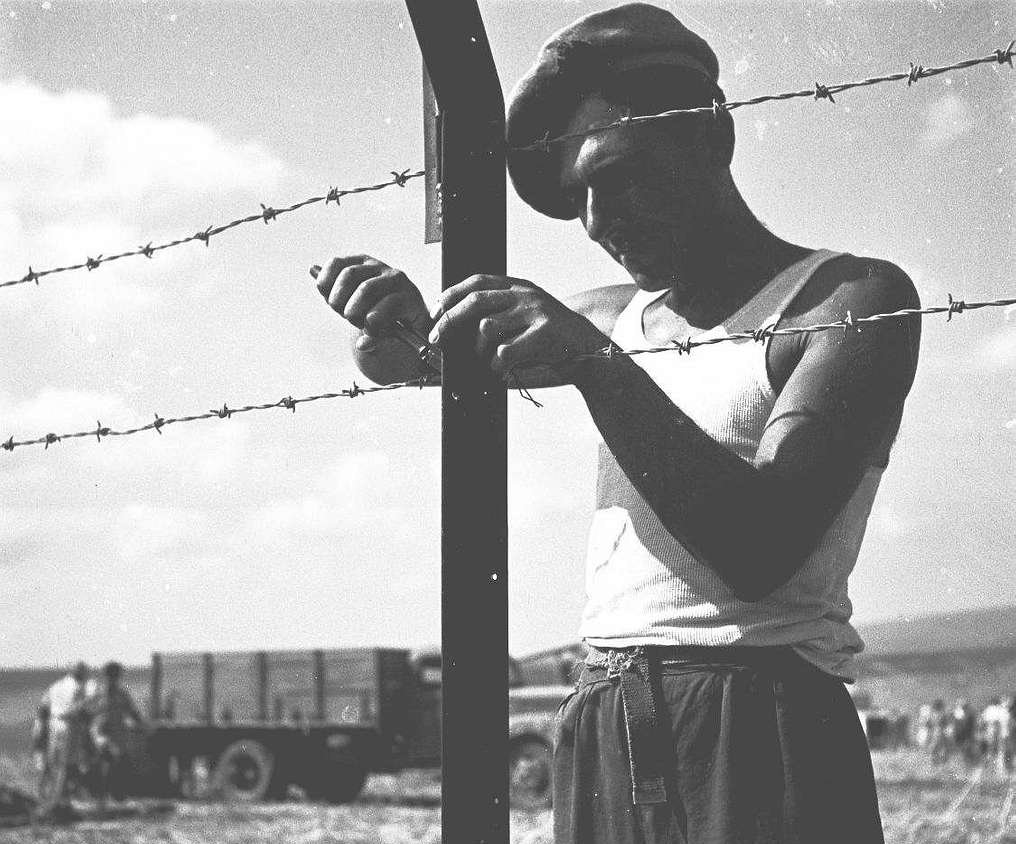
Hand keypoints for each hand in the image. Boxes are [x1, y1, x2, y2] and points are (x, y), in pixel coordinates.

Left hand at [311, 255, 429, 350]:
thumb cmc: (376, 316)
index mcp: (361, 264)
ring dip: (358, 314)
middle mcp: (379, 267)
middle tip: (347, 317)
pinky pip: (387, 308)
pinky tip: (374, 334)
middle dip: (341, 302)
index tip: (333, 306)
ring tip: (363, 326)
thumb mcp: (350, 305)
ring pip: (366, 289)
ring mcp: (396, 280)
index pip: (336, 264)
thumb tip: (312, 269)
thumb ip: (333, 290)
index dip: (328, 286)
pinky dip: (374, 326)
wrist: (406, 336)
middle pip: (348, 275)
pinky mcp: (410, 297)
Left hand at [428, 274, 607, 378]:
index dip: (451, 295)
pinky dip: (498, 366)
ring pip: (486, 329)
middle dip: (449, 321)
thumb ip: (499, 313)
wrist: (591, 351)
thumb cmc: (551, 340)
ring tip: (490, 361)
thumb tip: (454, 327)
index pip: (477, 281)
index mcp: (519, 287)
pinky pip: (504, 352)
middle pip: (475, 302)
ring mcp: (536, 313)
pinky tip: (506, 370)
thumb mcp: (526, 316)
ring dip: (480, 351)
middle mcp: (526, 295)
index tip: (435, 312)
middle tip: (437, 339)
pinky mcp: (544, 334)